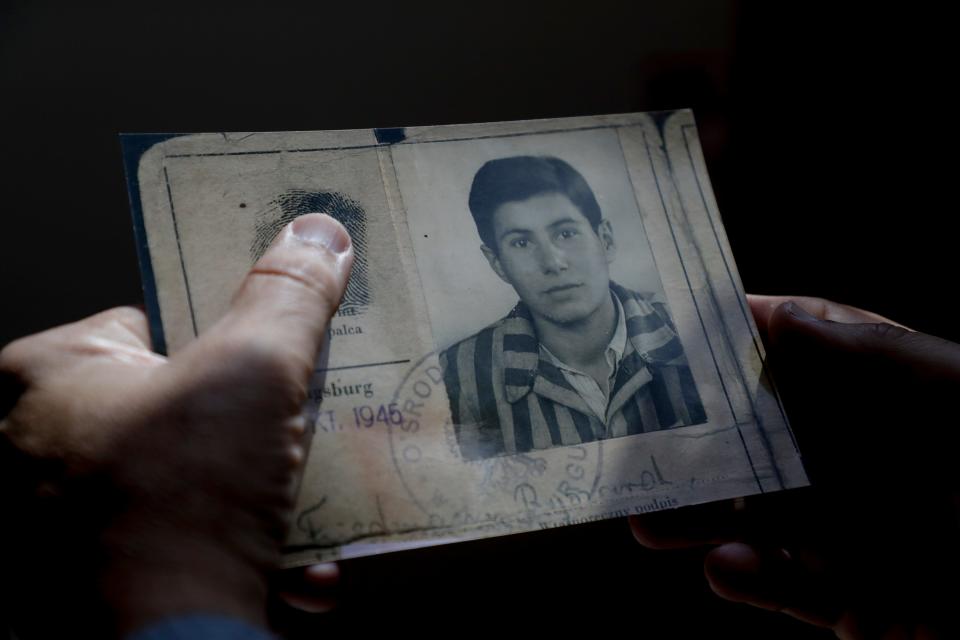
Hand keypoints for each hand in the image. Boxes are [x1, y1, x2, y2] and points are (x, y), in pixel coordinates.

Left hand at [0, 213, 352, 637]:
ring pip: (186, 481)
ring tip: (296, 504)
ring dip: (253, 498)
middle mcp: (37, 448)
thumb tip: (319, 234)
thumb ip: (287, 296)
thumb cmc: (181, 506)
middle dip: (248, 429)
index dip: (221, 335)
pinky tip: (283, 565)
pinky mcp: (93, 580)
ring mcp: (61, 522)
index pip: (149, 323)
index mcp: (49, 377)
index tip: (269, 355)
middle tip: (295, 432)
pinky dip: (233, 551)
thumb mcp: (254, 373)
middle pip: (176, 406)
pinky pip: (180, 542)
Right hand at [630, 295, 959, 638]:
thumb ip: (856, 346)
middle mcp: (845, 461)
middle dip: (688, 459)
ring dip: (703, 529)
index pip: (775, 376)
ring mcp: (853, 531)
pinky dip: (762, 584)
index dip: (716, 367)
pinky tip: (725, 571)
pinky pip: (804, 592)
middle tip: (626, 458)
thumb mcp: (941, 377)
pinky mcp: (868, 597)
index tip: (654, 354)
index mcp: (862, 401)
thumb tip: (766, 310)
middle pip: (750, 458)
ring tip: (648, 526)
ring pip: (760, 529)